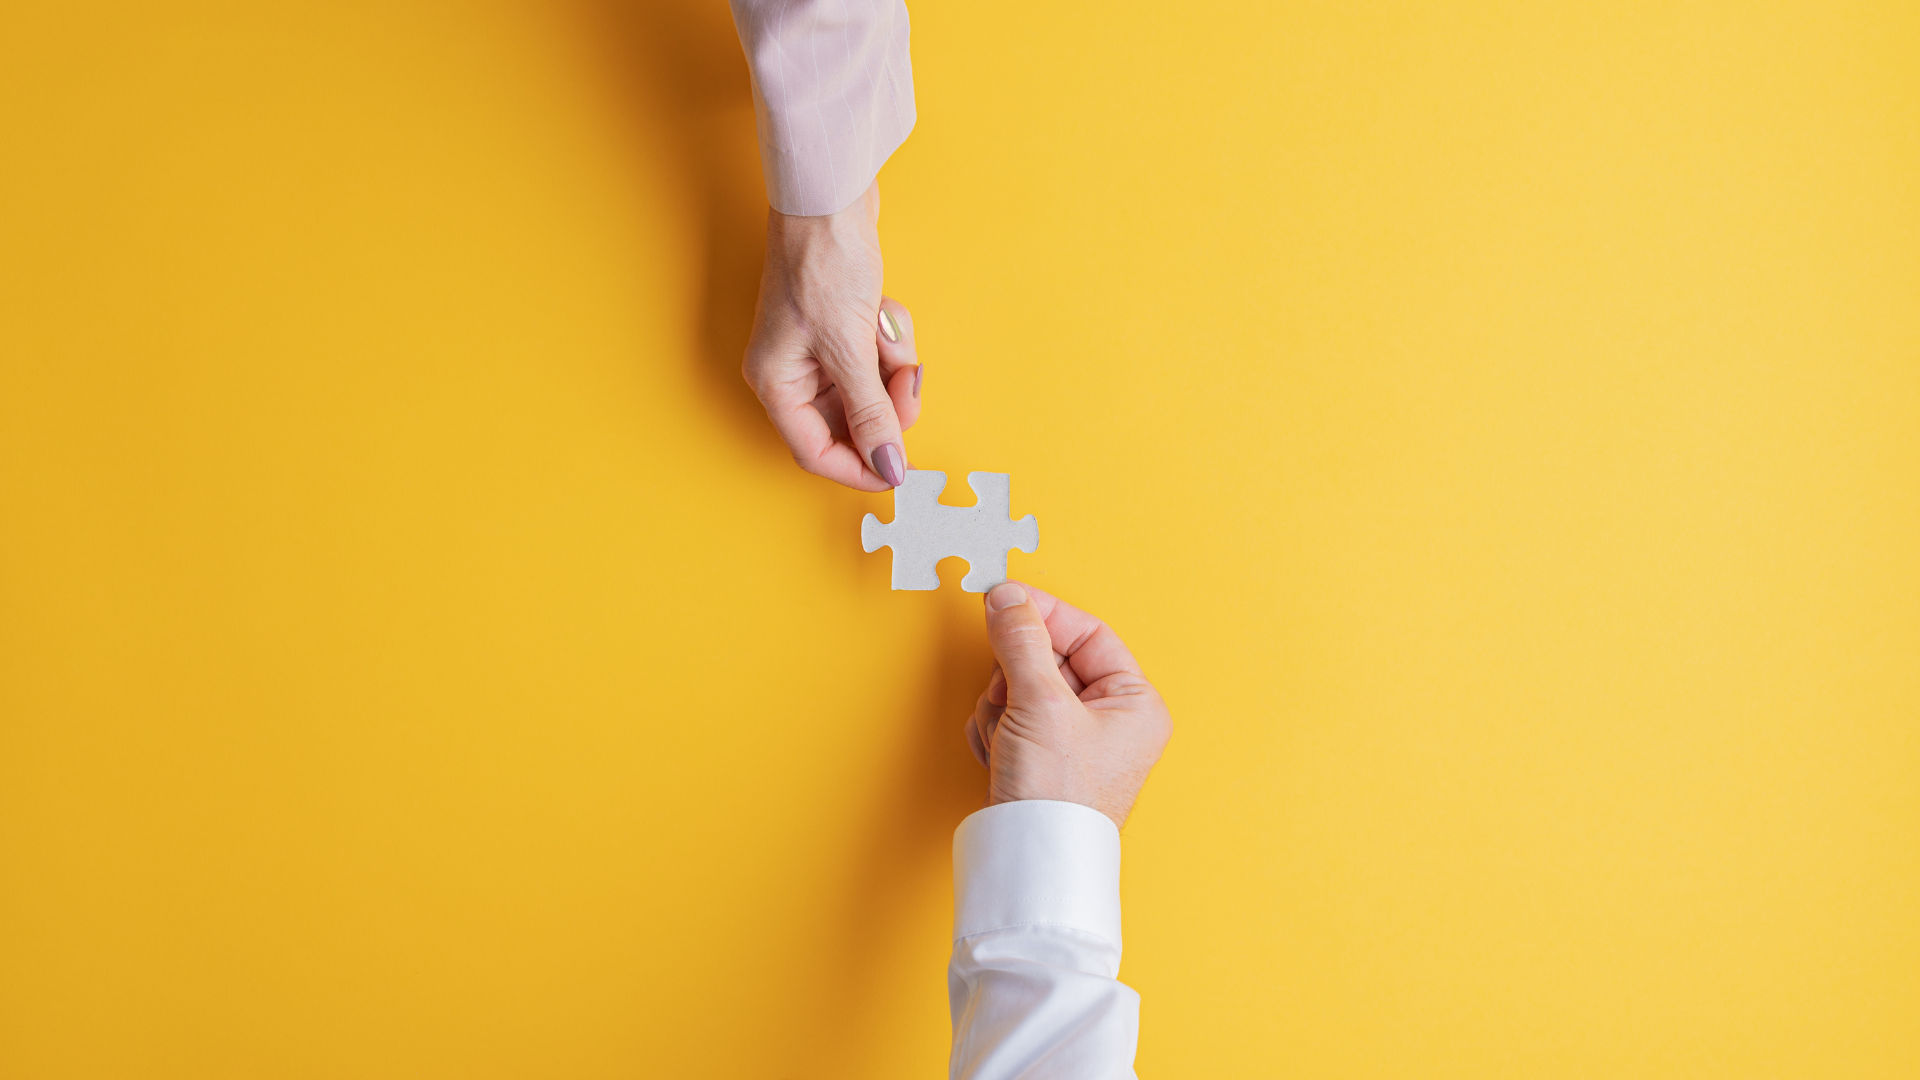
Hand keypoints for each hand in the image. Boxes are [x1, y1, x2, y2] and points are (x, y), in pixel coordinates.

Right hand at [741, 180, 921, 490]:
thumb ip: (871, 413)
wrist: (831, 196)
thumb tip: (887, 466)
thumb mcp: (851, 348)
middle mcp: (792, 372)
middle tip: (908, 381)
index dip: (859, 466)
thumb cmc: (823, 262)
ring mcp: (817, 349)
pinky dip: (889, 341)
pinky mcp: (841, 328)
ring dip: (890, 366)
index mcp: (777, 383)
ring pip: (869, 389)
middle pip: (848, 422)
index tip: (899, 470)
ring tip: (888, 331)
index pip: (815, 452)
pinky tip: (884, 310)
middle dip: (885, 403)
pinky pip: (876, 358)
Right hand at [965, 583, 1172, 828]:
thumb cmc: (1058, 795)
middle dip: (1015, 676)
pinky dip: (995, 732)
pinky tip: (998, 756)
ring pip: (1022, 688)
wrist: (1029, 863)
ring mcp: (1075, 743)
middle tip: (1008, 694)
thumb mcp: (1040, 703)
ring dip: (1000, 707)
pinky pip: (1010, 720)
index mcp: (1134, 704)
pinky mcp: (1043, 761)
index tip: (1004, 598)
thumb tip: (1006, 597)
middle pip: (1049, 659)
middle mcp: (1112, 722)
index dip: (1045, 613)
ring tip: (1007, 738)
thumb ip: (1021, 641)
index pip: (1089, 634)